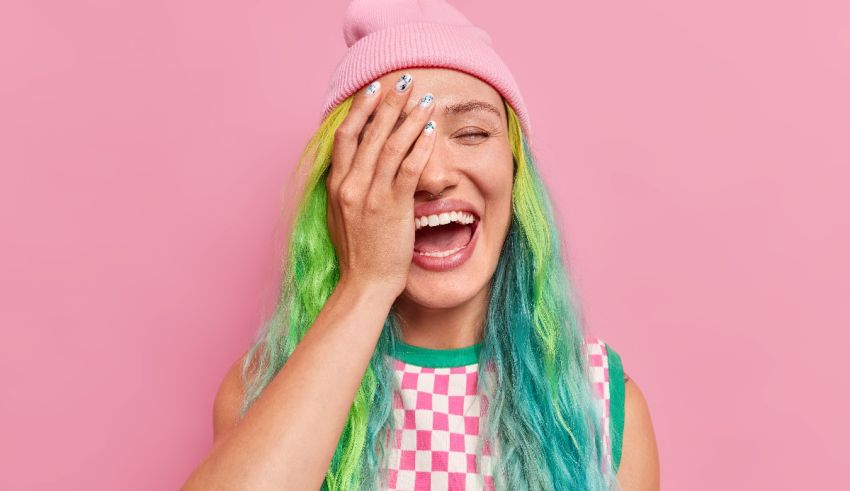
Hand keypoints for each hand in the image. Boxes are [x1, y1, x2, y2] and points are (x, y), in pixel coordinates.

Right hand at [326, 73, 436, 298]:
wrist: (365, 284)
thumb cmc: (358, 253)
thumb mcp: (341, 215)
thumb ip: (347, 189)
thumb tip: (355, 168)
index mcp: (336, 186)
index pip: (345, 136)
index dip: (359, 109)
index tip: (372, 90)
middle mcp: (351, 185)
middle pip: (369, 132)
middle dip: (388, 103)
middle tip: (403, 80)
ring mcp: (371, 195)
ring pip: (391, 145)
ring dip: (409, 117)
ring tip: (424, 99)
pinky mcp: (393, 207)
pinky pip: (409, 168)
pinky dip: (420, 146)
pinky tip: (430, 130)